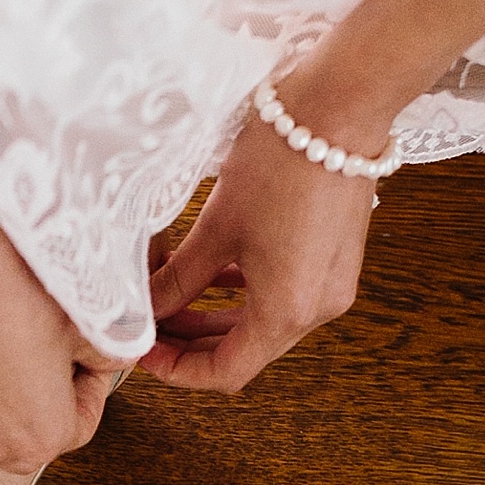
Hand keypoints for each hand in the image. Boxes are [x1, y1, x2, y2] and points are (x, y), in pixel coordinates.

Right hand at [0, 179, 120, 473]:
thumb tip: (119, 357)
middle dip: (39, 404)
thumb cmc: (17, 290)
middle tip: (43, 355)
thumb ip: (111, 352)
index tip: (83, 354)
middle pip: (27, 440)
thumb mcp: (88, 323)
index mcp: (42, 438)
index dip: (88, 386)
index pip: (80, 425)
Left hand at [138, 91, 382, 393]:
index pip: (226, 372)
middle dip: (194, 345)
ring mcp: (333, 287)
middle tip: (151, 329)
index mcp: (287, 310)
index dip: (178, 371)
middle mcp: (318, 310)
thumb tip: (147, 306)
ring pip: (266, 326)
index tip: (144, 353)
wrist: (340, 112)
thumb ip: (178, 276)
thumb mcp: (215, 225)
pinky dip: (249, 297)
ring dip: (220, 321)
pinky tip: (218, 276)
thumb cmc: (280, 163)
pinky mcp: (337, 263)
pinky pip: (287, 298)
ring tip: (175, 301)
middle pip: (248, 352)